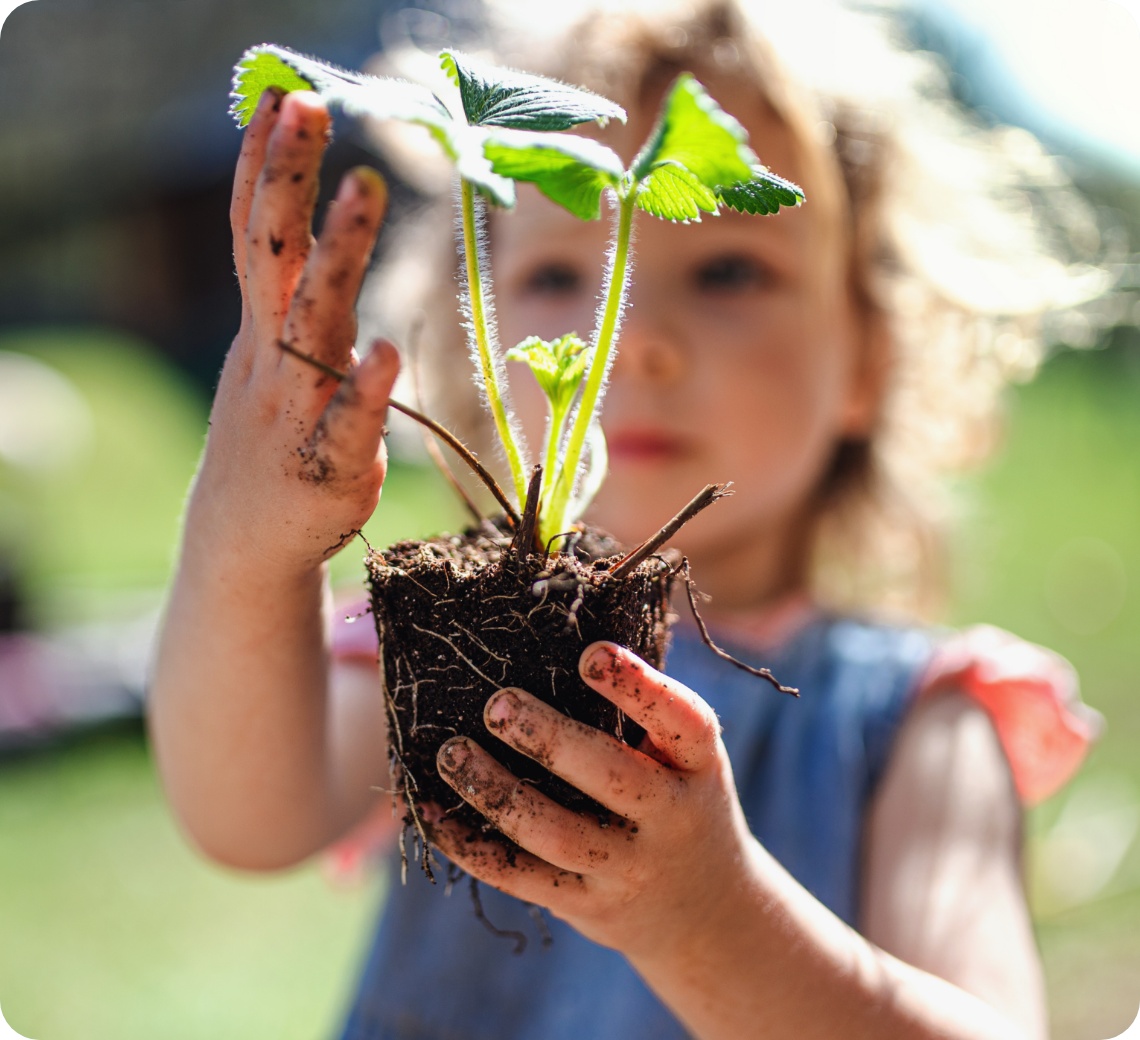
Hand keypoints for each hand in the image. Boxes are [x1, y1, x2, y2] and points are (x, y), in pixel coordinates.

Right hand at [190, 88, 398, 571]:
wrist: (245, 542)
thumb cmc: (273, 435)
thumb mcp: (271, 356)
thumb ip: (291, 295)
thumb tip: (306, 222)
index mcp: (264, 330)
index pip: (257, 235)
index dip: (267, 168)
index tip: (282, 97)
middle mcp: (273, 358)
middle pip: (275, 259)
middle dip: (288, 181)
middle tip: (307, 107)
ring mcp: (296, 409)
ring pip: (312, 326)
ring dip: (335, 258)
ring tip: (360, 193)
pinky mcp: (328, 466)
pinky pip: (347, 424)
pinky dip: (363, 390)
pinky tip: (383, 353)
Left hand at [431, 642, 758, 957]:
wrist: (707, 911)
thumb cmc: (679, 799)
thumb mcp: (686, 757)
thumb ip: (640, 711)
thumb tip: (556, 631)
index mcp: (699, 766)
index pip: (682, 721)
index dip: (639, 687)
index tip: (589, 653)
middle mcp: (672, 819)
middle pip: (613, 780)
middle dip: (550, 741)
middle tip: (497, 704)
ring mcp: (629, 868)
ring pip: (557, 834)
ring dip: (497, 792)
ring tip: (451, 754)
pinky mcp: (586, 904)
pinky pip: (522, 878)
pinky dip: (471, 846)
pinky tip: (432, 813)